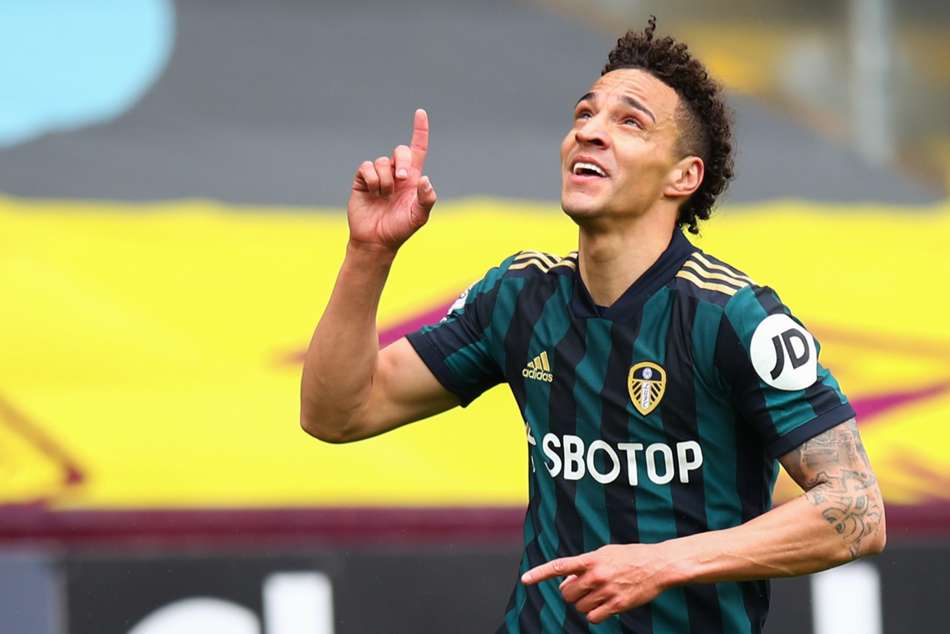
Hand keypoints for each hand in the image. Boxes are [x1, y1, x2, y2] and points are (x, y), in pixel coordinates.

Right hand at [347, 109, 436, 253]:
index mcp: (412, 179)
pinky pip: (367, 167)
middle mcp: (395, 174)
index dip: (420, 131)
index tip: (421, 113)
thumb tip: (425, 179)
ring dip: (385, 180)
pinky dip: (372, 179)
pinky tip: (373, 193)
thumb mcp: (419, 217)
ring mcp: (378, 176)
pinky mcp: (362, 180)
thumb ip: (427, 198)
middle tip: (402, 178)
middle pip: (400, 151)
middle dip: (401, 161)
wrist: (376, 241)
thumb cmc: (399, 229)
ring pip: (381, 161)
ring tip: (384, 196)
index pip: (417, 150)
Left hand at [521, 544, 670, 623]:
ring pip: (579, 607)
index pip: (559, 566)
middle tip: (581, 589)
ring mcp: (607, 591)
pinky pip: (593, 617)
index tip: (525, 580)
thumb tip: (567, 581)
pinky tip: (603, 606)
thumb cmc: (630, 556)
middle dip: (570, 593)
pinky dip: (594, 615)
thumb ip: (585, 564)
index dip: (540, 574)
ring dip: (584, 604)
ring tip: (598, 595)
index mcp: (591, 559)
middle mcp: (596, 575)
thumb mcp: (605, 552)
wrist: (658, 565)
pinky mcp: (617, 605)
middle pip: (567, 594)